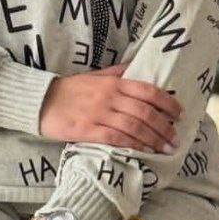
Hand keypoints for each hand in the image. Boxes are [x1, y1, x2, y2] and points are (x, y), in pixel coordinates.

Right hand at [39, 63, 182, 153]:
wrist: (39, 101)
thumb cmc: (68, 89)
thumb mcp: (94, 76)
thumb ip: (116, 73)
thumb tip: (136, 67)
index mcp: (113, 83)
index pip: (148, 91)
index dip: (167, 103)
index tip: (179, 113)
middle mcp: (109, 97)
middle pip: (145, 112)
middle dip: (164, 127)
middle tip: (175, 138)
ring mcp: (99, 114)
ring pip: (134, 127)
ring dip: (154, 139)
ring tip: (165, 149)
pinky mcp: (88, 131)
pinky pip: (116, 139)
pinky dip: (133, 145)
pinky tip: (144, 152)